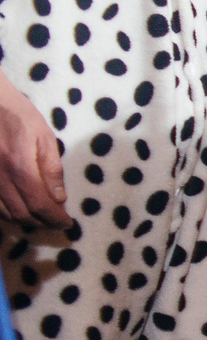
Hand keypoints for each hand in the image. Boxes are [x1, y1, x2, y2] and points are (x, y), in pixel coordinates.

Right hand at [0, 71, 67, 227]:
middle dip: (42, 222)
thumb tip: (59, 198)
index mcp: (18, 165)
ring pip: (3, 213)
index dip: (54, 218)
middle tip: (57, 222)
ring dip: (24, 219)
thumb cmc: (18, 116)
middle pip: (20, 213)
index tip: (67, 223)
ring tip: (41, 217)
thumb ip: (52, 168)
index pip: (39, 204)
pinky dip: (6, 212)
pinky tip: (19, 207)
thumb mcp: (44, 136)